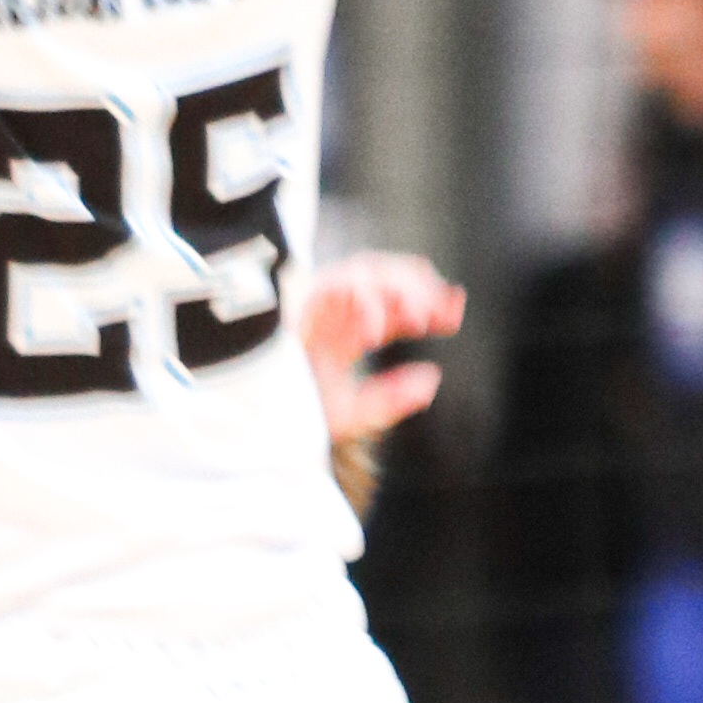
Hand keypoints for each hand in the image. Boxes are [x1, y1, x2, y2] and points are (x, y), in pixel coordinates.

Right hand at [300, 249, 463, 440]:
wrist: (247, 429)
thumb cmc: (289, 417)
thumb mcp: (351, 412)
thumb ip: (391, 397)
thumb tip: (433, 378)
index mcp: (343, 329)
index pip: (391, 302)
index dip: (426, 300)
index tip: (455, 311)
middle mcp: (328, 310)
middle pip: (379, 276)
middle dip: (415, 287)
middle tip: (445, 311)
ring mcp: (308, 303)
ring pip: (359, 272)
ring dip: (393, 289)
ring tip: (418, 318)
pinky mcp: (290, 303)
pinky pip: (331, 286)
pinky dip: (360, 300)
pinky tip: (379, 328)